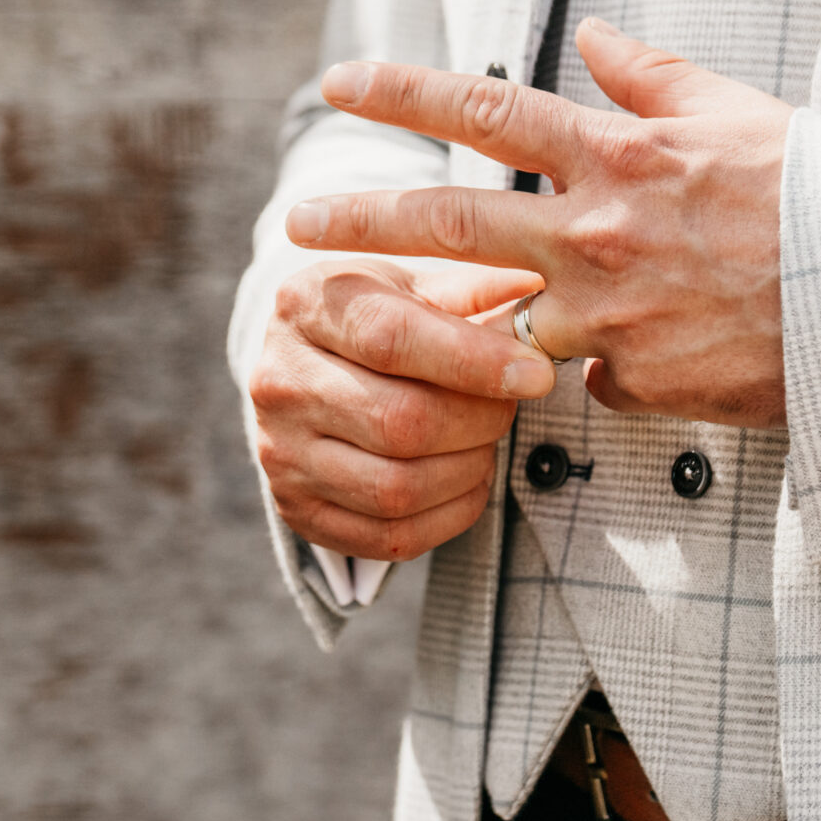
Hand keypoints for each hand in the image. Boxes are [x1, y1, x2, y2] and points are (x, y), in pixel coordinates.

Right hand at [248, 256, 552, 560]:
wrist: (309, 369)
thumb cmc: (377, 315)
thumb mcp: (414, 282)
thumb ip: (474, 287)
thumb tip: (541, 286)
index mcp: (306, 306)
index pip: (392, 339)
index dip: (474, 361)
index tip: (537, 374)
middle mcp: (279, 381)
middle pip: (399, 422)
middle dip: (479, 421)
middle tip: (510, 406)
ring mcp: (281, 453)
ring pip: (396, 488)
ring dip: (467, 470)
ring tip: (486, 441)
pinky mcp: (296, 510)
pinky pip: (388, 537)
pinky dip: (449, 515)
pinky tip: (467, 480)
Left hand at [285, 19, 794, 426]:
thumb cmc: (818, 191)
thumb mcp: (736, 111)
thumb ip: (653, 75)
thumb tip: (595, 31)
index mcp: (615, 155)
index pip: (485, 112)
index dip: (404, 93)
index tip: (342, 83)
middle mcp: (595, 233)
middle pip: (449, 227)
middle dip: (361, 224)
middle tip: (296, 229)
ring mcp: (610, 314)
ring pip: (509, 327)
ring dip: (488, 326)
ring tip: (452, 329)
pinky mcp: (639, 380)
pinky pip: (594, 380)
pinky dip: (608, 368)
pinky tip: (658, 355)